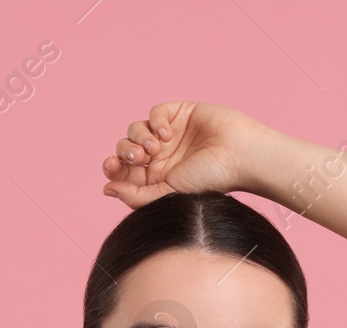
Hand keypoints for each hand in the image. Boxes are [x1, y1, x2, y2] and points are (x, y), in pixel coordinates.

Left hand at [101, 101, 266, 207]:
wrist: (240, 157)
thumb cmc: (209, 181)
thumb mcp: (168, 194)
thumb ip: (136, 196)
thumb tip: (106, 189)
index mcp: (156, 178)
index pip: (123, 171)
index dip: (113, 167)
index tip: (113, 168)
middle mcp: (161, 157)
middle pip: (126, 148)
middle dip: (125, 151)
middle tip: (139, 157)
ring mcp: (170, 134)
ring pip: (136, 129)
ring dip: (139, 137)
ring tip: (156, 148)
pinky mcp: (180, 114)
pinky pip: (154, 113)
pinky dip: (155, 122)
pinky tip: (168, 135)